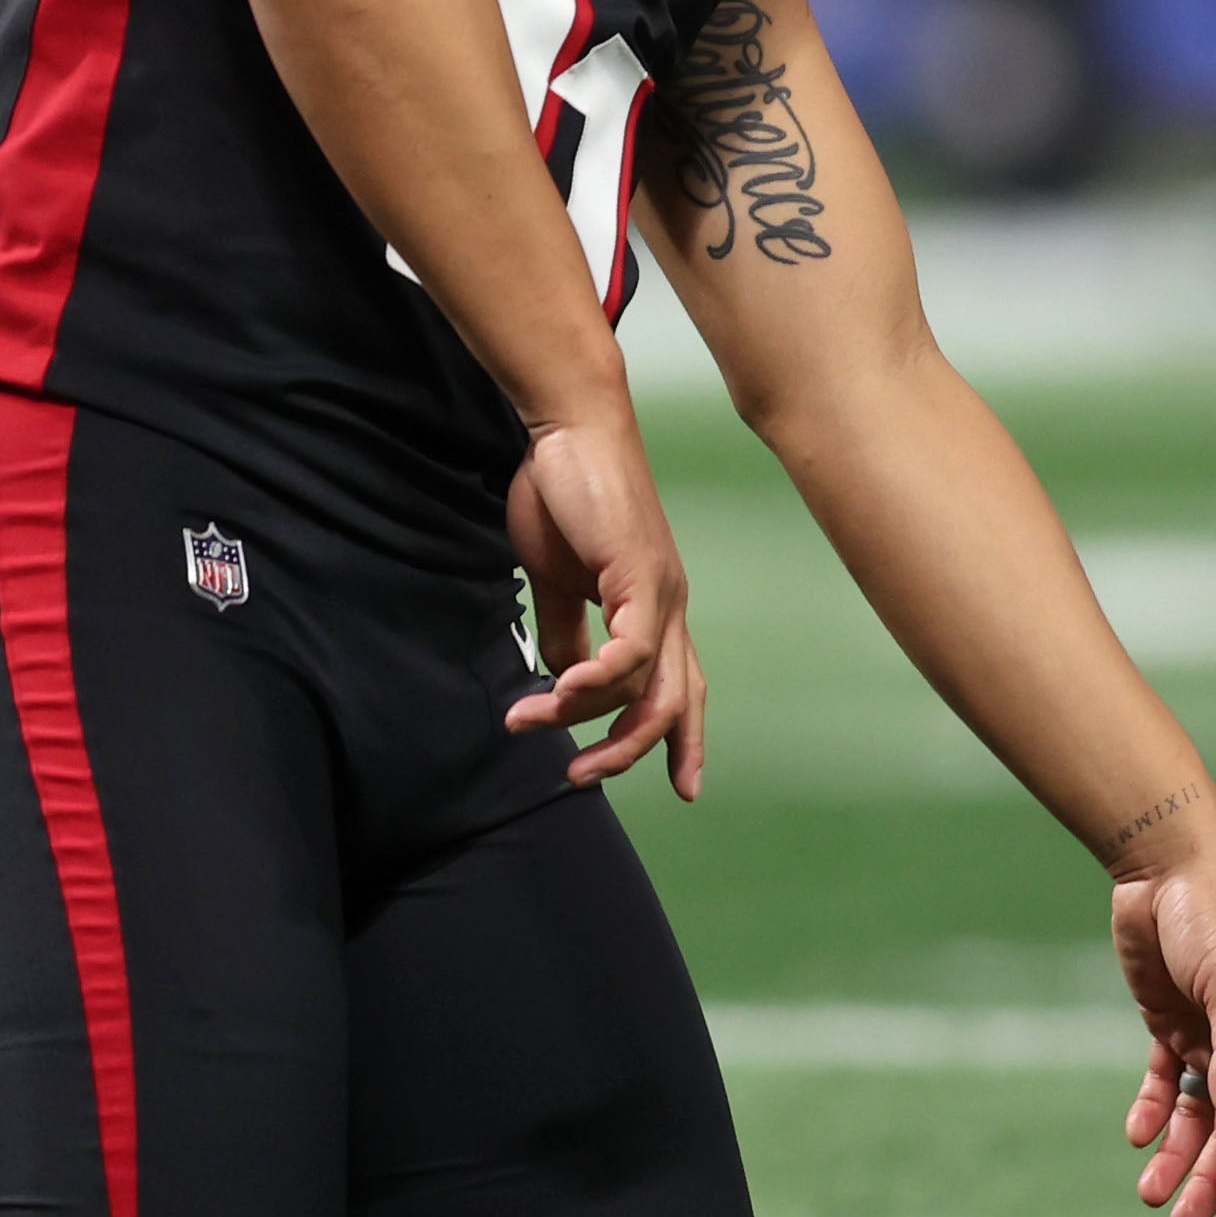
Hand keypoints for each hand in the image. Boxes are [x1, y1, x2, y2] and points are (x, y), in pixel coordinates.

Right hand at [504, 415, 704, 798]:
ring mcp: (662, 592)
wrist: (569, 429)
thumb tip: (560, 679)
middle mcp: (671, 606)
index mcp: (656, 607)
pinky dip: (596, 682)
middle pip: (675, 703)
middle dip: (633, 751)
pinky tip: (559, 691)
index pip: (684, 687)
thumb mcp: (557, 578)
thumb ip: (565, 630)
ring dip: (581, 716)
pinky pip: (631, 652)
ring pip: (645, 687)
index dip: (686, 740)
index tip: (683, 787)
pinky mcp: (641, 575)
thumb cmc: (563, 493)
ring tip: (528, 721)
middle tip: (581, 777)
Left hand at [1110, 843, 1215, 1216]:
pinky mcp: (1169, 1024)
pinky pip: (1165, 1083)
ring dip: (1177, 1155)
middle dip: (1210, 1176)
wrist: (1164, 864)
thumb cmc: (1215, 917)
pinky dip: (1154, 1111)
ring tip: (1150, 1196)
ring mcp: (1207, 1036)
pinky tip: (1137, 1137)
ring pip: (1198, 1115)